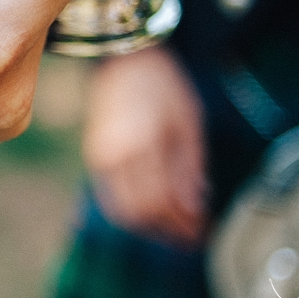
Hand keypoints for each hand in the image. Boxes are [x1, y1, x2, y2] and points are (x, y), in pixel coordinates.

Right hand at [82, 46, 207, 245]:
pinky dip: (134, 212)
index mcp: (144, 143)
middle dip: (168, 231)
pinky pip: (111, 197)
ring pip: (122, 210)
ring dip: (150, 226)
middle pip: (140, 212)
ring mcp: (100, 157)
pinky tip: (154, 211)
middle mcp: (116, 155)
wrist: (124, 60)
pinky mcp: (94, 157)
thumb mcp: (188, 123)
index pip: (162, 201)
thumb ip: (191, 168)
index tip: (203, 232)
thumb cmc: (162, 85)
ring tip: (175, 229)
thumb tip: (197, 208)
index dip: (183, 223)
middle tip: (192, 237)